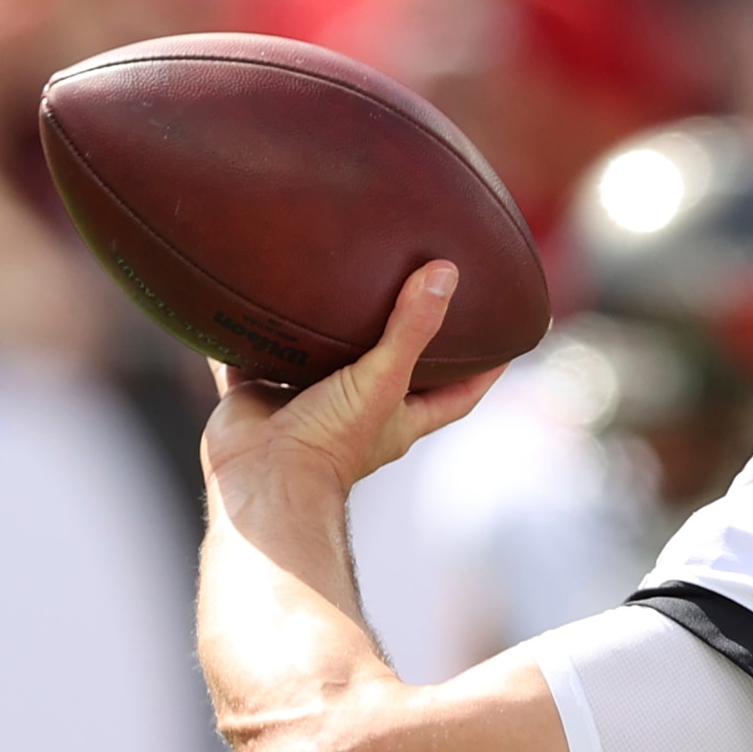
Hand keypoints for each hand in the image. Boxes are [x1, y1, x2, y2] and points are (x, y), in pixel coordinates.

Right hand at [200, 262, 500, 503]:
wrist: (260, 477)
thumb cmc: (329, 444)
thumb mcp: (384, 380)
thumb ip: (412, 329)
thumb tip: (444, 274)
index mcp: (398, 418)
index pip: (457, 395)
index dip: (482, 371)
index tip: (502, 340)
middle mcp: (356, 411)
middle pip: (389, 371)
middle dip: (400, 339)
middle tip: (413, 293)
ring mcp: (306, 403)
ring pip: (320, 360)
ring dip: (324, 331)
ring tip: (334, 282)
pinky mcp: (258, 395)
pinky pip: (252, 359)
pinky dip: (250, 334)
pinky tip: (251, 298)